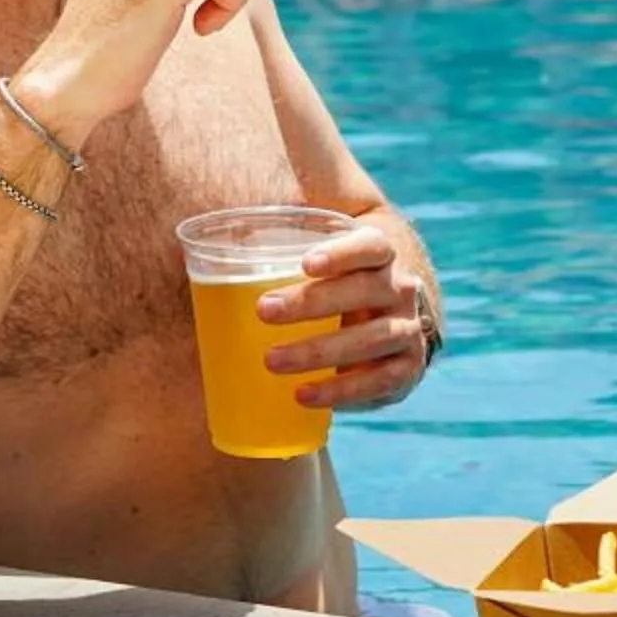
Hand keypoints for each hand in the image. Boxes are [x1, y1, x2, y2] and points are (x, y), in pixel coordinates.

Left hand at [256, 221, 432, 412]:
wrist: (391, 324)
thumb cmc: (338, 284)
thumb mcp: (323, 258)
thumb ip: (285, 237)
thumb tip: (208, 221)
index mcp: (382, 256)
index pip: (371, 246)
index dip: (342, 253)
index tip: (304, 263)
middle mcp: (400, 289)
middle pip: (363, 291)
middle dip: (312, 302)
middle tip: (264, 310)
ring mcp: (408, 330)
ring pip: (370, 339)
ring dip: (318, 351)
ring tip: (271, 359)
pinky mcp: (406, 370)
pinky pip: (377, 382)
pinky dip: (340, 391)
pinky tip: (301, 395)